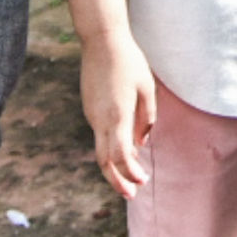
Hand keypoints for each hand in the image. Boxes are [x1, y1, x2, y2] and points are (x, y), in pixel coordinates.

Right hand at [80, 36, 157, 197]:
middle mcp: (100, 119)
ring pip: (100, 149)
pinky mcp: (89, 108)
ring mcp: (92, 114)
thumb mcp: (147, 89)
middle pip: (104, 161)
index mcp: (118, 116)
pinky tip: (125, 150)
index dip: (130, 173)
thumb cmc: (129, 62)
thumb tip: (141, 143)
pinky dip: (110, 148)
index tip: (143, 181)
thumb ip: (146, 118)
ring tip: (130, 177)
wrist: (101, 41)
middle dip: (117, 181)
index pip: (121, 156)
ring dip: (114, 166)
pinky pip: (100, 134)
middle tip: (131, 195)